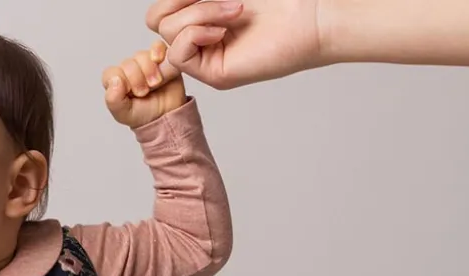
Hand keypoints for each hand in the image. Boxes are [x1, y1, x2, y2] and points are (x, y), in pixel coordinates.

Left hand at [103, 41, 188, 127]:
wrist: (166, 115)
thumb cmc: (143, 114)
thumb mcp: (124, 114)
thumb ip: (113, 100)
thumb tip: (114, 81)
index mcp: (116, 81)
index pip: (111, 73)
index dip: (122, 82)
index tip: (131, 93)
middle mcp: (129, 69)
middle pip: (128, 64)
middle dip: (137, 79)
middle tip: (144, 92)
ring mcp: (145, 62)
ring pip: (142, 56)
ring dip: (148, 70)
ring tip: (154, 84)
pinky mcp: (161, 57)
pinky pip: (157, 46)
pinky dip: (157, 51)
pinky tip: (159, 61)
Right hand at [146, 0, 323, 88]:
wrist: (311, 15)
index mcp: (203, 15)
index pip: (161, 9)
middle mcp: (202, 38)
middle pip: (157, 20)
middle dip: (182, 1)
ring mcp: (207, 58)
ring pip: (168, 33)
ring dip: (199, 12)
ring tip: (235, 10)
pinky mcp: (215, 75)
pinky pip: (178, 54)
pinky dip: (195, 34)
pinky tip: (222, 30)